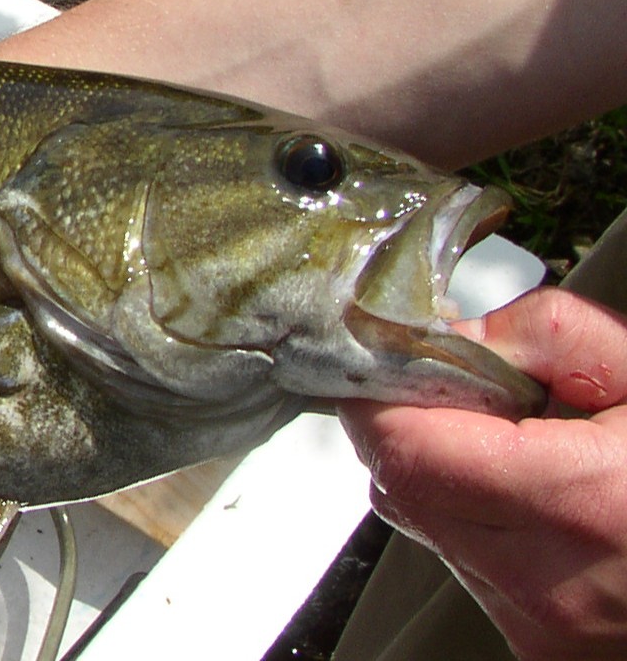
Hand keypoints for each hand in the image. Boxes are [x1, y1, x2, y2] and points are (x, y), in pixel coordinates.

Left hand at [340, 287, 626, 659]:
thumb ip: (551, 335)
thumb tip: (461, 331)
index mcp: (576, 502)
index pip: (403, 443)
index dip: (385, 390)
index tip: (403, 355)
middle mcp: (542, 579)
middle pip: (398, 485)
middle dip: (413, 424)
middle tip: (474, 392)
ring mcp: (537, 623)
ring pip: (426, 527)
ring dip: (449, 473)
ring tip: (533, 448)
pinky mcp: (539, 645)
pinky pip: (469, 565)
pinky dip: (484, 521)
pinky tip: (551, 500)